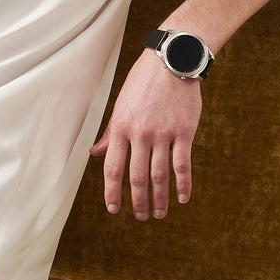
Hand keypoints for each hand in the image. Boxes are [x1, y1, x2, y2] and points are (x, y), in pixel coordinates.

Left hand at [90, 49, 202, 219]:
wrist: (171, 62)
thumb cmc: (142, 83)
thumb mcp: (120, 105)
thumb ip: (110, 133)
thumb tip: (95, 153)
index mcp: (120, 128)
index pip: (113, 168)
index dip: (112, 192)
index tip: (114, 209)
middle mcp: (140, 134)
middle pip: (136, 177)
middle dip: (138, 202)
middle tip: (141, 217)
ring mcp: (163, 134)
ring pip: (160, 175)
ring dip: (160, 198)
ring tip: (159, 213)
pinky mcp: (184, 132)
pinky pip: (182, 164)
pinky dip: (182, 184)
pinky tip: (182, 198)